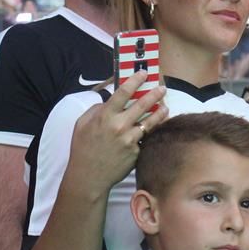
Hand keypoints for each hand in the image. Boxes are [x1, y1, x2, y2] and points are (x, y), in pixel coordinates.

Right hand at [65, 71, 167, 194]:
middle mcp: (119, 126)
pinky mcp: (136, 151)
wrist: (89, 176)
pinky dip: (151, 131)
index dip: (135, 80)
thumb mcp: (82, 124)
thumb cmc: (83, 148)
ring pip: (150, 122)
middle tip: (162, 88)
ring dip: (160, 113)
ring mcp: (129, 139)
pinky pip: (145, 138)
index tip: (143, 73)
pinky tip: (157, 127)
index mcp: (105, 116)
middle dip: (154, 94)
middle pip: (142, 104)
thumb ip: (97, 109)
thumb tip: (110, 100)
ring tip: (165, 107)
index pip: (123, 92)